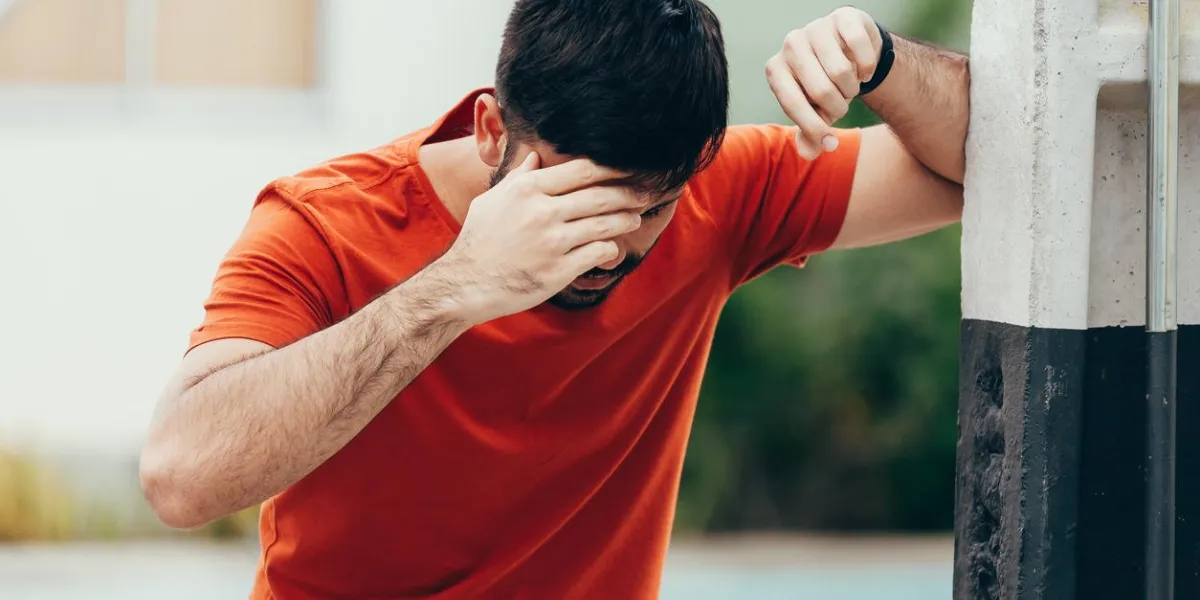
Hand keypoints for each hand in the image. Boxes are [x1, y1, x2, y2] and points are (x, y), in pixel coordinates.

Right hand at [433, 154, 645, 323]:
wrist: (465, 284)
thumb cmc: (477, 241)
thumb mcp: (492, 201)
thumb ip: (518, 178)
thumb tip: (535, 157)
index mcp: (527, 190)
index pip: (581, 170)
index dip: (611, 169)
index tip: (626, 170)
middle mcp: (542, 212)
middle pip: (599, 195)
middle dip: (628, 193)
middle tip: (644, 193)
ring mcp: (552, 242)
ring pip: (604, 224)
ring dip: (625, 219)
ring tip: (635, 217)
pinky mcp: (559, 271)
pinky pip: (597, 253)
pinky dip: (611, 249)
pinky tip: (614, 248)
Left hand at [766, 6, 883, 159]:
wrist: (849, 54)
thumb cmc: (825, 88)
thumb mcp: (815, 113)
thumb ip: (810, 136)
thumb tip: (810, 153)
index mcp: (775, 70)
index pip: (793, 104)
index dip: (814, 128)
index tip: (829, 142)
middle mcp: (790, 44)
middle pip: (822, 91)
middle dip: (839, 107)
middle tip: (841, 104)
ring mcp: (816, 27)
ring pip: (843, 72)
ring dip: (853, 89)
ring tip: (849, 86)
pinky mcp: (843, 16)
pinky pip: (860, 48)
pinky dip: (868, 68)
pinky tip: (863, 69)